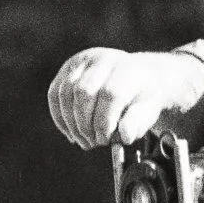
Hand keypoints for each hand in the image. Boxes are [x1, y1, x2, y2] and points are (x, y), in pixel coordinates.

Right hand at [46, 48, 203, 149]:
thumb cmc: (141, 97)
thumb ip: (137, 123)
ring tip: (83, 141)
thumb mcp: (149, 110)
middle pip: (84, 91)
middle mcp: (104, 59)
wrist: (136, 75)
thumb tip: (124, 135)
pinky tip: (71, 133)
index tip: (105, 141)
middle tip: (93, 143)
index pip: (111, 93)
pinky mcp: (68, 68)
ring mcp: (83, 61)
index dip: (104, 121)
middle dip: (85, 124)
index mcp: (128, 68)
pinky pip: (54, 94)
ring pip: (66, 93)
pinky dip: (59, 117)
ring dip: (71, 123)